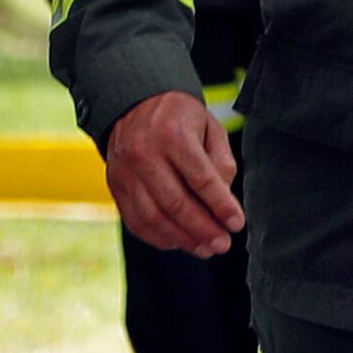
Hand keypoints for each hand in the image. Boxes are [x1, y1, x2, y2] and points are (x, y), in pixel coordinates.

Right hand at [106, 89, 241, 255]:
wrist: (135, 103)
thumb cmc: (181, 117)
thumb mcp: (210, 128)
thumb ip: (220, 163)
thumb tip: (223, 204)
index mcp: (172, 136)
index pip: (201, 179)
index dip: (221, 206)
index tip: (237, 224)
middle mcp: (143, 155)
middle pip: (175, 203)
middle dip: (203, 229)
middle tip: (223, 245)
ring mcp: (124, 172)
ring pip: (153, 216)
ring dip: (182, 238)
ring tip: (206, 249)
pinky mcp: (115, 186)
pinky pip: (135, 220)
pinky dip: (158, 236)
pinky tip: (179, 242)